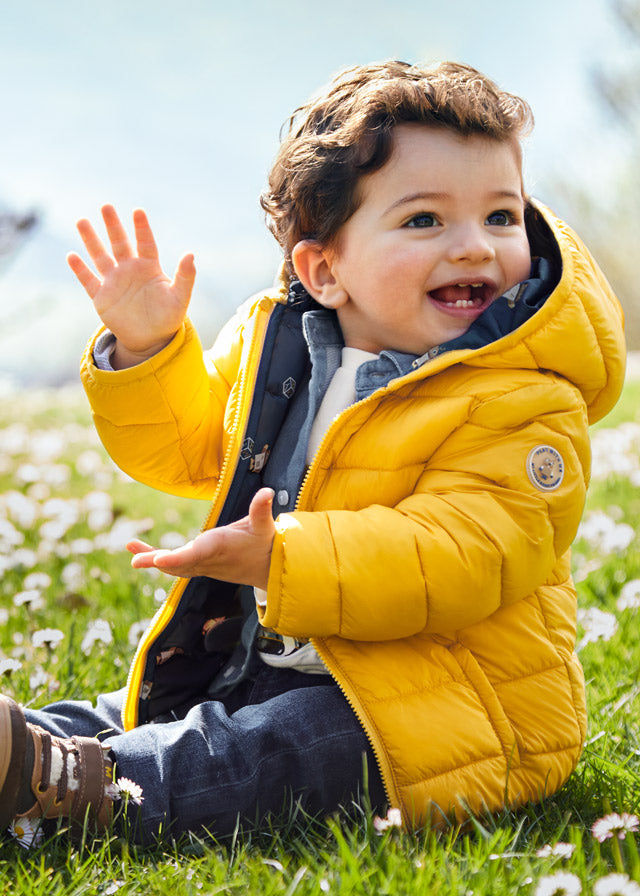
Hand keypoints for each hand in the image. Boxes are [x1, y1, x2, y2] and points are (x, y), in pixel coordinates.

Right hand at [67, 205, 195, 367]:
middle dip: (113, 226)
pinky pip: (89, 281)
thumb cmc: (168, 317)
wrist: (150, 339)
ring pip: (100, 257)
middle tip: (106, 206)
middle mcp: (130, 270)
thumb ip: (185, 276)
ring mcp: (114, 282)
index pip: (145, 243)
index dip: (142, 228)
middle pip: (120, 244)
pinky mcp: (102, 297)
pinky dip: (80, 270)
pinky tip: (72, 256)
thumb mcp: (179, 297)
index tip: (138, 211)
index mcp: (150, 267)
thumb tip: (191, 254)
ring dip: (91, 240)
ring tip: (82, 221)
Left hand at [127, 488, 275, 590]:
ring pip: (174, 566)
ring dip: (151, 558)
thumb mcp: (264, 526)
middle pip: (178, 563)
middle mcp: (208, 559)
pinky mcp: (200, 566)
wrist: (267, 569)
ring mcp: (203, 565)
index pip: (196, 554)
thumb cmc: (264, 544)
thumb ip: (262, 508)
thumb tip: (268, 491)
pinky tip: (143, 554)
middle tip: (134, 560)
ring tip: (131, 548)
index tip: (159, 560)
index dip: (177, 558)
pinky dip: (160, 561)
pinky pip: (176, 566)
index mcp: (220, 547)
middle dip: (155, 560)